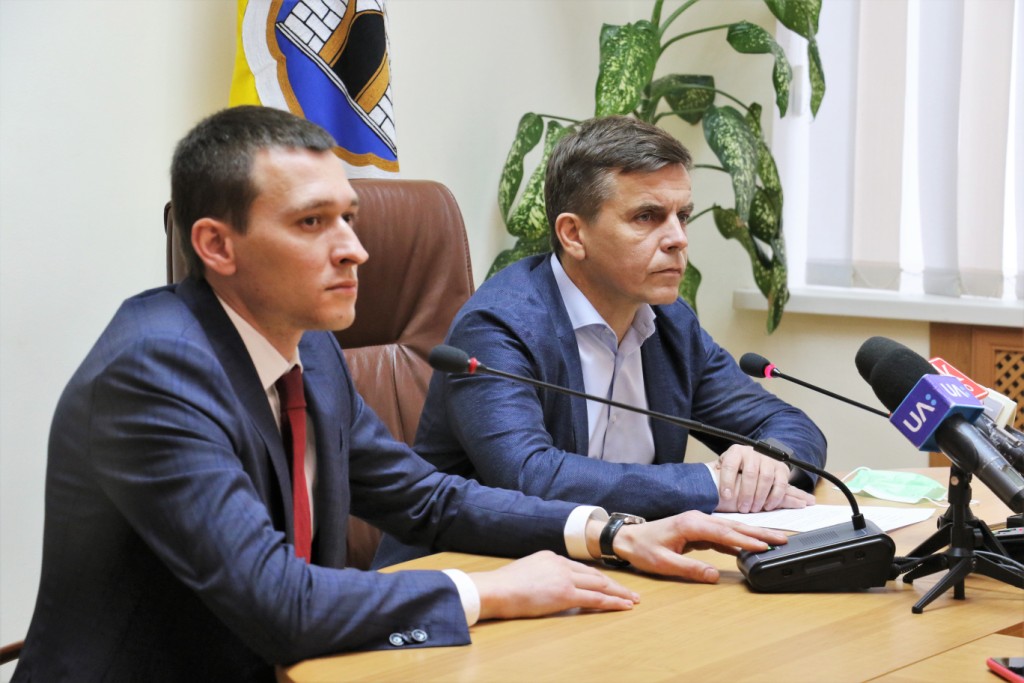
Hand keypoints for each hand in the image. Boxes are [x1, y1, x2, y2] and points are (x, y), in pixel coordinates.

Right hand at [469, 550, 639, 620]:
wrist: (497, 588)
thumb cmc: (504, 585)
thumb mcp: (525, 571)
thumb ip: (539, 574)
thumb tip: (544, 584)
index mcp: (551, 557)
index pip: (581, 568)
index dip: (598, 578)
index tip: (608, 583)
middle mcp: (561, 564)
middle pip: (595, 574)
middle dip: (614, 584)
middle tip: (630, 592)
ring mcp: (565, 578)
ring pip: (600, 585)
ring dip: (618, 593)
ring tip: (632, 600)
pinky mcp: (565, 594)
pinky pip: (595, 598)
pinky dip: (612, 603)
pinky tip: (623, 606)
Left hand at [611, 511, 787, 582]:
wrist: (628, 538)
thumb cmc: (643, 549)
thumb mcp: (663, 562)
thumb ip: (689, 568)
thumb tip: (715, 575)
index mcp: (691, 524)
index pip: (725, 533)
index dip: (746, 540)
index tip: (766, 545)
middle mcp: (698, 519)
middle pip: (734, 526)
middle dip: (760, 532)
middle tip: (783, 538)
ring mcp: (699, 523)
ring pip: (732, 529)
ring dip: (753, 534)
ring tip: (775, 540)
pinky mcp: (699, 530)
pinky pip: (724, 534)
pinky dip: (740, 539)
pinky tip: (752, 545)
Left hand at [714, 445, 814, 512]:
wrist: (756, 458)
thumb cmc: (735, 468)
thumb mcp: (723, 466)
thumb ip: (715, 473)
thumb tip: (703, 485)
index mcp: (736, 452)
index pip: (730, 465)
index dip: (727, 481)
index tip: (725, 496)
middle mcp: (753, 453)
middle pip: (750, 473)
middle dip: (746, 493)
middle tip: (742, 508)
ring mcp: (768, 460)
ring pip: (766, 478)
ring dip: (760, 496)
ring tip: (753, 509)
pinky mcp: (781, 468)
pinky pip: (781, 483)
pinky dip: (775, 496)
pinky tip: (767, 506)